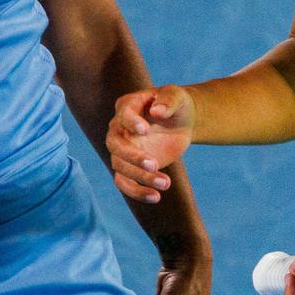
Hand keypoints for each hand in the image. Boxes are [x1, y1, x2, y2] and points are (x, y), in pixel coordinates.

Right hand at [107, 84, 194, 202]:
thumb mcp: (178, 97)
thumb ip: (168, 100)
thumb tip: (157, 111)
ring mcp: (122, 149)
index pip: (123, 115)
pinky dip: (137, 192)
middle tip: (154, 165)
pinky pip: (125, 182)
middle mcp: (119, 128)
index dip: (131, 122)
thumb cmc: (177, 105)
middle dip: (132, 156)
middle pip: (114, 144)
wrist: (180, 123)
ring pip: (120, 167)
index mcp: (128, 106)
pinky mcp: (130, 166)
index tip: (144, 130)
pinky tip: (156, 197)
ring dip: (140, 178)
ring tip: (166, 183)